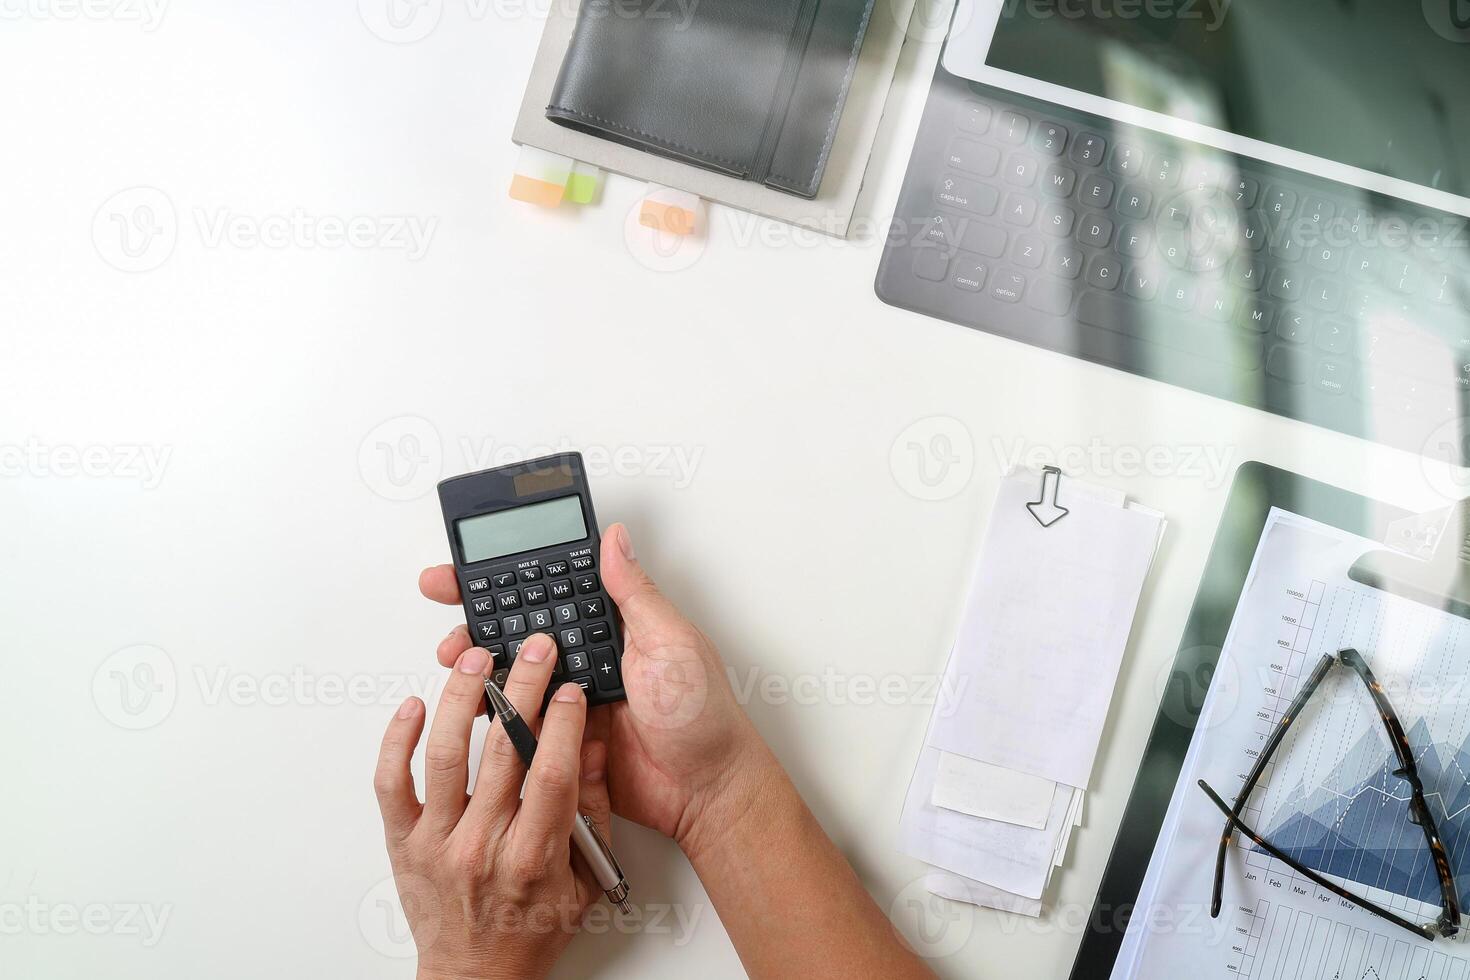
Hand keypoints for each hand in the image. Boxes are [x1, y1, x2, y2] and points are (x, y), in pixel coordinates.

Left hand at [373, 633, 611, 979]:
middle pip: (502, 751)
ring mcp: (437, 842)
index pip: (549, 774)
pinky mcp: (403, 841)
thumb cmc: (530, 928)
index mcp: (532, 857)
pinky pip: (392, 783)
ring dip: (461, 699)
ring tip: (475, 658)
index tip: (569, 686)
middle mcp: (482, 846)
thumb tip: (592, 746)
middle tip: (533, 649)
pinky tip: (413, 705)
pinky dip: (397, 741)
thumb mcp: (585, 878)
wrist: (476, 976)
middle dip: (522, 689)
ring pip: (445, 756)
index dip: (560, 723)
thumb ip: (593, 810)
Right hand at [419, 523, 775, 859]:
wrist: (706, 790)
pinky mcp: (560, 742)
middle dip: (474, 615)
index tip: (465, 567)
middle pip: (517, 630)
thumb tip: (614, 539)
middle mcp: (585, 659)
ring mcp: (569, 702)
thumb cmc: (702, 716)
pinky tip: (475, 705)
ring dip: (477, 666)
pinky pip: (518, 727)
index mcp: (610, 628)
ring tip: (455, 658)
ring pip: (509, 677)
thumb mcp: (670, 642)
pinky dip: (493, 716)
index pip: (548, 591)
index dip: (505, 577)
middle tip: (441, 601)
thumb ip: (634, 594)